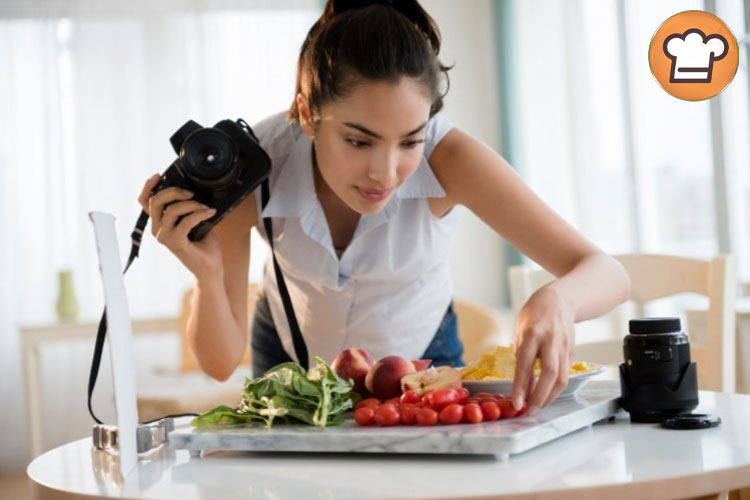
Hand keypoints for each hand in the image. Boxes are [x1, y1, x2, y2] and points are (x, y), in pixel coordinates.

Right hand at [137, 174, 222, 279]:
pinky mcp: (175, 243)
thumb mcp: (196, 220)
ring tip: (205, 207)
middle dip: (173, 191)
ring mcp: (164, 237)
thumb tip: (192, 190)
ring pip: (171, 210)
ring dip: (192, 205)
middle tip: (190, 192)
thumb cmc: (204, 244)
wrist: (210, 267)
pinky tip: (210, 213)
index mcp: (160, 223)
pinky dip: (200, 214)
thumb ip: (189, 207)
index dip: (148, 187)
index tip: (158, 175)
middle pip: (155, 202)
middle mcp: (157, 229)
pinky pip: (186, 221)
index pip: (145, 203)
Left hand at [510, 286, 574, 415]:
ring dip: (549, 396)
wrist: (560, 300)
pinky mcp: (572, 352)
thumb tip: (522, 385)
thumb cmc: (534, 315)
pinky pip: (564, 374)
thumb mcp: (521, 331)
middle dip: (540, 396)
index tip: (516, 403)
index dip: (521, 386)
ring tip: (537, 407)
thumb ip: (522, 357)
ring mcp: (564, 346)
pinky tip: (545, 395)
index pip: (525, 364)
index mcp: (532, 332)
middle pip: (549, 373)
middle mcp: (550, 340)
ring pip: (561, 377)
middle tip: (529, 411)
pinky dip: (555, 388)